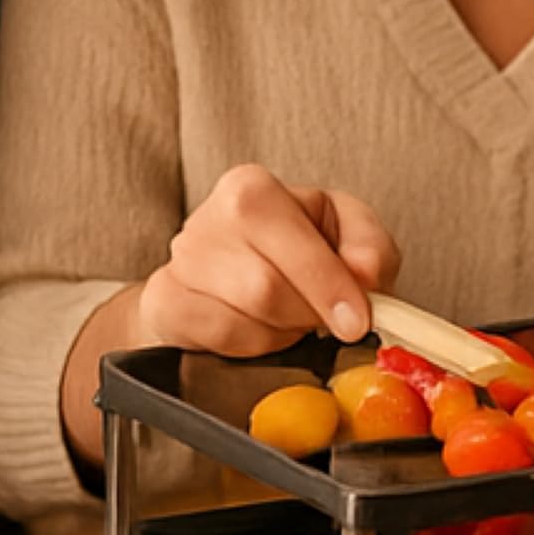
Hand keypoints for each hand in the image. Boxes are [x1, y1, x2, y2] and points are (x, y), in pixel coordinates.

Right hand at [135, 164, 400, 352]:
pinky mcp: (163, 302)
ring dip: (279, 332)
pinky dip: (250, 345)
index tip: (356, 322)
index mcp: (253, 189)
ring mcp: (180, 262)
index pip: (293, 244)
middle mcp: (208, 220)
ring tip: (287, 317)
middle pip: (265, 289)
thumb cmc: (298, 249)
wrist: (239, 271)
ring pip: (241, 320)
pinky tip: (258, 328)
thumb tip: (365, 274)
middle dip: (304, 315)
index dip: (330, 288)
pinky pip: (216, 340)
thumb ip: (370, 246)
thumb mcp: (348, 233)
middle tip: (320, 318)